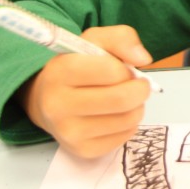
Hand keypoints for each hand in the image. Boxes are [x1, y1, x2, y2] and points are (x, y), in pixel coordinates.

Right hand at [19, 25, 153, 158]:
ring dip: (137, 106)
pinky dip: (129, 124)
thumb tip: (143, 58)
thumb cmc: (75, 65)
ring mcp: (68, 132)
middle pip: (121, 99)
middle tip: (140, 85)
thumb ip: (121, 38)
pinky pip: (124, 137)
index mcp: (60, 72)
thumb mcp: (94, 41)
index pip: (111, 71)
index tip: (125, 69)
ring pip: (126, 120)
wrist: (46, 100)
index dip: (126, 69)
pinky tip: (117, 115)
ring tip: (127, 98)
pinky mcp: (82, 150)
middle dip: (140, 90)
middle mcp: (58, 105)